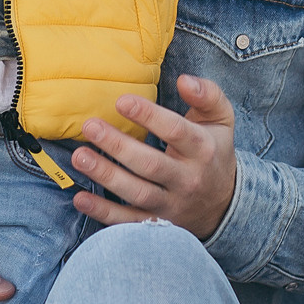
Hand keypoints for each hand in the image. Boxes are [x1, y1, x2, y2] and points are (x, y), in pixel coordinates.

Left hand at [68, 76, 237, 237]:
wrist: (224, 204)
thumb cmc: (213, 151)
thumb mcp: (221, 120)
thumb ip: (207, 95)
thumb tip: (184, 80)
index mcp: (202, 149)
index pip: (175, 131)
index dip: (148, 116)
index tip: (121, 100)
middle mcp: (187, 179)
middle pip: (151, 164)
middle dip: (118, 146)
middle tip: (90, 126)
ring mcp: (172, 205)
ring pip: (137, 193)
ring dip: (106, 176)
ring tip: (79, 157)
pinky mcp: (158, 223)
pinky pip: (129, 222)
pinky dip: (103, 212)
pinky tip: (80, 197)